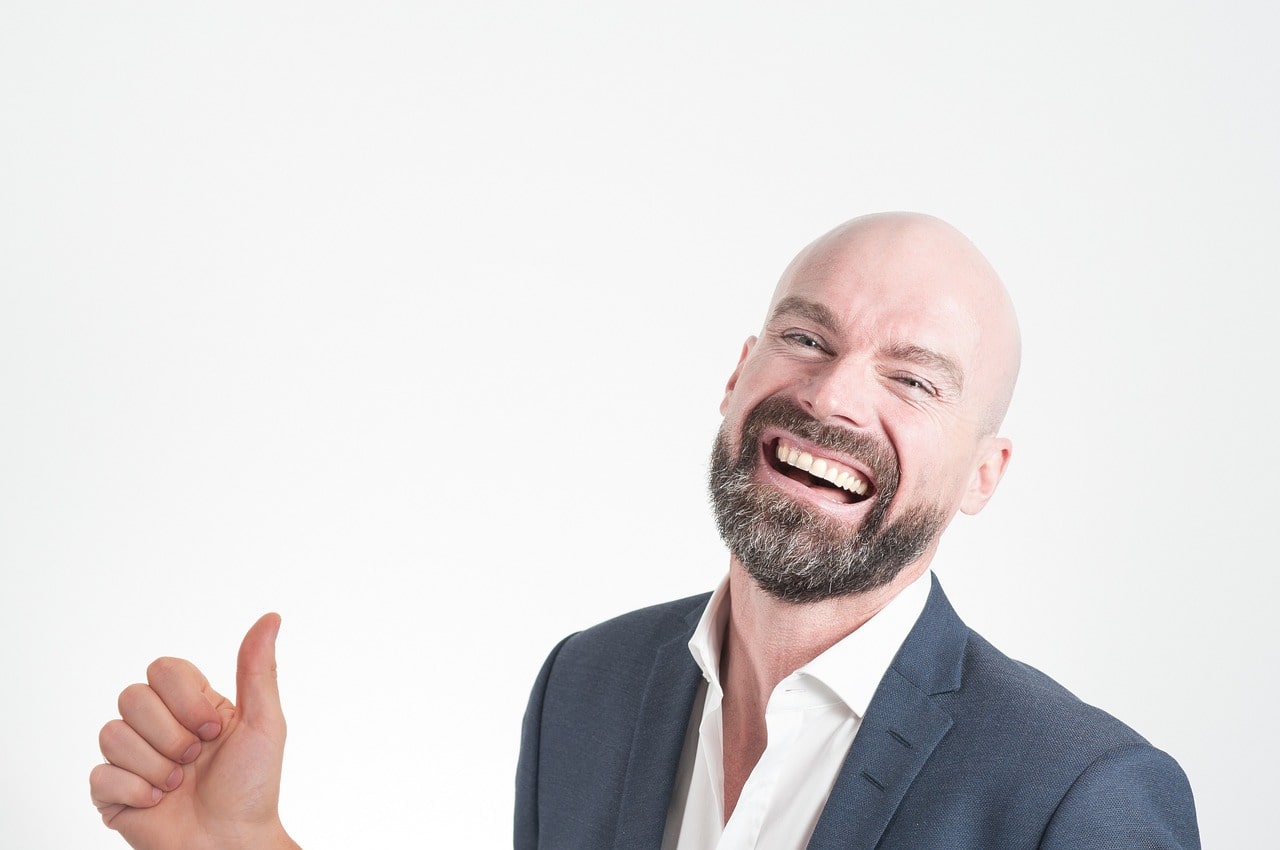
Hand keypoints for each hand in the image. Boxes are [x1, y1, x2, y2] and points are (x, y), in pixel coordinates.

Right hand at [90, 613, 299, 849]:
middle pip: (132, 697)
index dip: (183, 698)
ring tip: (180, 784)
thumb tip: (271, 617)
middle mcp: (158, 726)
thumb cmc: (253, 787)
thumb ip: (259, 669)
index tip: (214, 728)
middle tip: (197, 759)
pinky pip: (100, 774)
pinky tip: (159, 802)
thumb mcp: (265, 723)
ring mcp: (132, 758)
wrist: (232, 844)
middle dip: (171, 734)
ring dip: (156, 765)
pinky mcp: (112, 793)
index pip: (162, 668)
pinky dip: (136, 791)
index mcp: (191, 704)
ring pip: (112, 734)